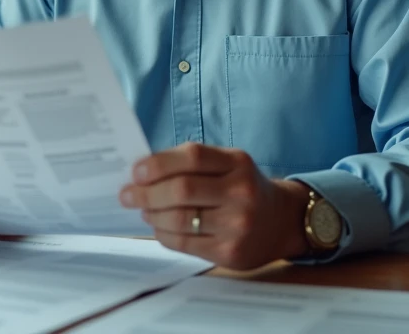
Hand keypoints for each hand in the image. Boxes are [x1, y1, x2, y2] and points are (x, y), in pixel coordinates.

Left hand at [118, 143, 311, 269]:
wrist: (281, 221)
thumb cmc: (243, 188)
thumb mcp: (229, 164)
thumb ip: (192, 163)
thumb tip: (143, 170)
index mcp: (238, 163)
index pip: (193, 156)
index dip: (159, 163)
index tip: (136, 171)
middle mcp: (241, 193)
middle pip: (182, 190)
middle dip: (147, 192)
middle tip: (127, 194)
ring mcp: (236, 225)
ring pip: (179, 220)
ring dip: (152, 214)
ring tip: (143, 210)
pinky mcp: (229, 252)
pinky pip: (183, 243)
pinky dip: (163, 234)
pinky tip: (158, 226)